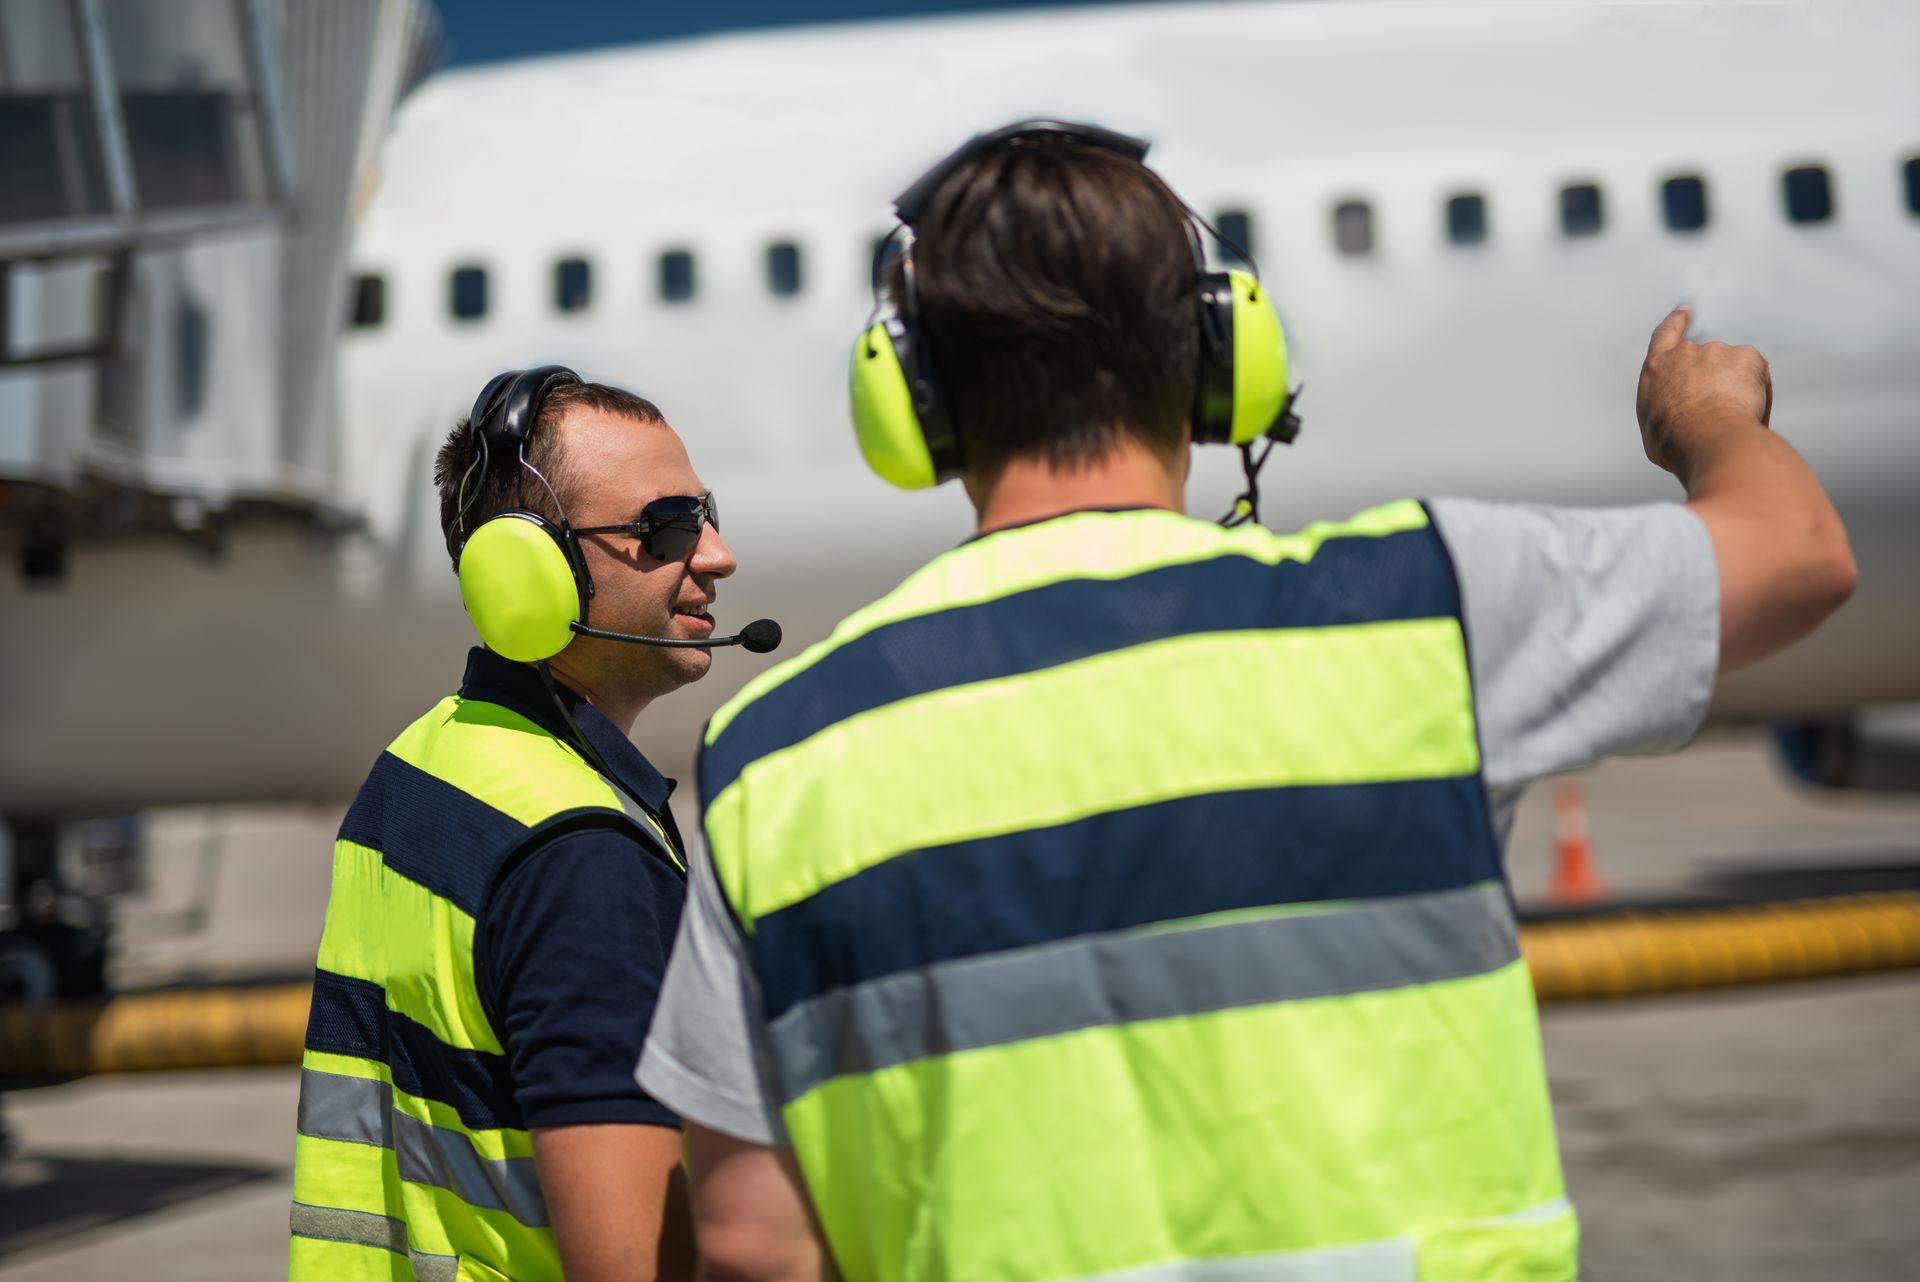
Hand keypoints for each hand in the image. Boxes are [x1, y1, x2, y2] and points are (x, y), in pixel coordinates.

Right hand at [1636, 305, 1772, 476]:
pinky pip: (1756, 372)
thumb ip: (1662, 408)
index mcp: (1657, 369)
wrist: (1709, 439)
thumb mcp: (1651, 427)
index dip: (1676, 322)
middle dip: (1715, 378)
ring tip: (1732, 418)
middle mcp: (1686, 354)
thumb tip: (1673, 414)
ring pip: (1734, 368)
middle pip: (1705, 359)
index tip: (1684, 311)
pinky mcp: (1747, 356)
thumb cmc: (1678, 442)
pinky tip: (1748, 412)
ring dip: (1736, 387)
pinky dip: (1757, 389)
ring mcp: (1717, 351)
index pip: (1665, 335)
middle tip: (1719, 408)